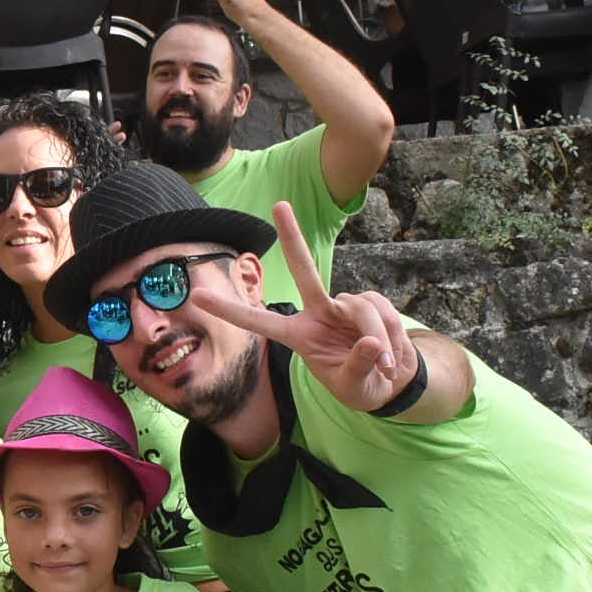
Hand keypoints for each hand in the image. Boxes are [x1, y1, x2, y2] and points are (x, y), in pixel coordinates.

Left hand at [194, 201, 420, 413]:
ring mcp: (344, 304)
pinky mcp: (370, 302)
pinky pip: (382, 310)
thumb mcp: (355, 387)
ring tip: (387, 365)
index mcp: (298, 336)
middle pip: (305, 271)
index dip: (230, 311)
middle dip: (293, 237)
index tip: (197, 296)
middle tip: (279, 204)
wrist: (392, 382)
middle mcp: (318, 313)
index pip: (259, 322)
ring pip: (361, 307)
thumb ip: (358, 366)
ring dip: (379, 336)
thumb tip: (371, 342)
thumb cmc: (362, 387)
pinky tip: (394, 355)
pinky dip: (393, 335)